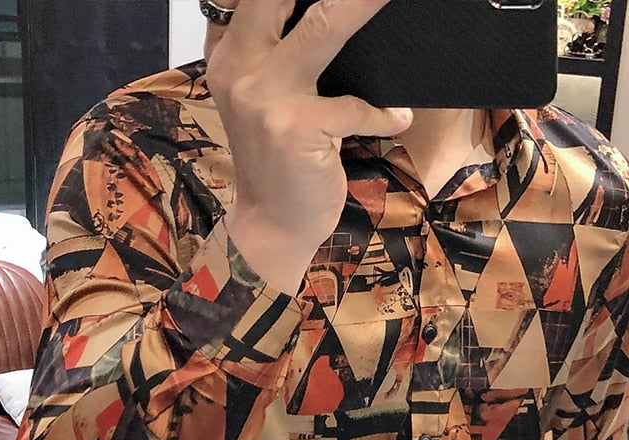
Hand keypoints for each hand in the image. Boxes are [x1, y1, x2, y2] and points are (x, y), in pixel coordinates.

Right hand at [206, 0, 412, 291]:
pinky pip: (356, 106)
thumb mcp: (264, 99)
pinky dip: (384, 113)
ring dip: (364, 5)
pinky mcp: (298, 129)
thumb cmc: (278, 161)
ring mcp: (266, 97)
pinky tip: (399, 117)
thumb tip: (336, 13)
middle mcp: (240, 68)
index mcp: (229, 54)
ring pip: (323, 27)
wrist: (271, 227)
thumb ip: (279, 54)